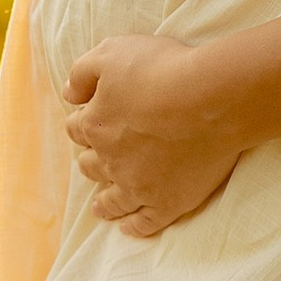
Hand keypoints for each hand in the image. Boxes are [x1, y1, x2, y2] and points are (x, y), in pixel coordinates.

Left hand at [63, 32, 245, 236]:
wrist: (212, 98)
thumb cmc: (163, 69)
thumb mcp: (111, 52)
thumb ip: (82, 72)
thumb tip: (68, 94)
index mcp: (95, 124)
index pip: (77, 128)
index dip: (83, 123)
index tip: (91, 122)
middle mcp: (111, 160)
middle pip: (91, 165)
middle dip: (91, 162)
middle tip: (97, 162)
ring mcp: (139, 186)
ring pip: (112, 200)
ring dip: (104, 203)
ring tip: (101, 208)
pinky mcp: (168, 202)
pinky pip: (145, 222)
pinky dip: (134, 226)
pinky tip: (128, 227)